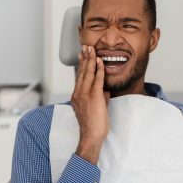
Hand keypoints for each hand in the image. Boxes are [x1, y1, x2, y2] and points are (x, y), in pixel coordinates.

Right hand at [71, 45, 110, 164]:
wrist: (91, 134)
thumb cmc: (93, 125)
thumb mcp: (94, 107)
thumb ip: (99, 96)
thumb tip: (105, 89)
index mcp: (76, 96)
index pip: (79, 76)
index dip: (81, 64)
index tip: (82, 55)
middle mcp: (78, 92)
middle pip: (81, 71)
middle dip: (84, 58)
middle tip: (85, 47)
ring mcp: (85, 94)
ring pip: (87, 72)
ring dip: (90, 59)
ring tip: (91, 49)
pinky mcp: (94, 96)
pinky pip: (96, 79)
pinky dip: (98, 69)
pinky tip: (99, 61)